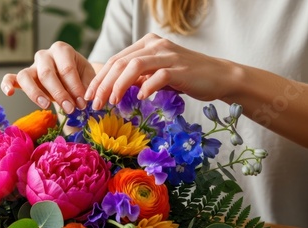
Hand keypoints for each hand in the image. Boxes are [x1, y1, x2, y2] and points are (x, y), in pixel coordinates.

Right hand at [0, 41, 95, 113]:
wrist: (72, 76)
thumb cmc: (80, 76)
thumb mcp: (88, 77)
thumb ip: (87, 87)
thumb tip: (85, 102)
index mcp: (62, 50)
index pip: (67, 69)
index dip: (75, 87)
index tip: (83, 103)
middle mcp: (44, 55)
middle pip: (47, 73)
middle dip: (60, 93)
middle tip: (70, 109)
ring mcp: (32, 66)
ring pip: (26, 76)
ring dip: (35, 93)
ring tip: (46, 106)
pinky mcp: (23, 77)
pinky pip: (11, 78)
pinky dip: (7, 84)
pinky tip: (9, 93)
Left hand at [84, 33, 239, 109]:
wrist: (218, 76)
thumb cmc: (185, 77)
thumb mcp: (156, 74)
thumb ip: (137, 78)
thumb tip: (112, 90)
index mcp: (146, 44)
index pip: (115, 60)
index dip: (99, 78)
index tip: (89, 96)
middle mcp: (154, 45)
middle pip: (120, 63)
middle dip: (103, 84)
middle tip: (94, 103)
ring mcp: (168, 55)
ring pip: (134, 66)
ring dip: (119, 85)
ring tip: (111, 101)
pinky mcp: (180, 68)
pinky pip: (158, 76)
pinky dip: (147, 87)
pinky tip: (141, 98)